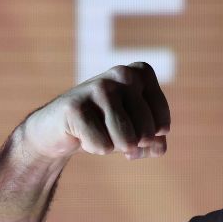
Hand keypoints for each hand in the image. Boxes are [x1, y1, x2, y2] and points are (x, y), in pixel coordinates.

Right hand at [20, 62, 169, 160]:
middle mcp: (123, 73)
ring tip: (100, 132)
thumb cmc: (107, 125)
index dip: (149, 140)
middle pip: (146, 134)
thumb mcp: (138, 132)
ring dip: (114, 147)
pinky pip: (102, 146)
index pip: (162, 126)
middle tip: (114, 133)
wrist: (60, 126)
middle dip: (131, 145)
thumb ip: (156, 141)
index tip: (132, 128)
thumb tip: (155, 145)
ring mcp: (98, 86)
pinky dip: (94, 148)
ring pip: (127, 141)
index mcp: (142, 74)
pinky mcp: (75, 106)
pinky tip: (82, 134)